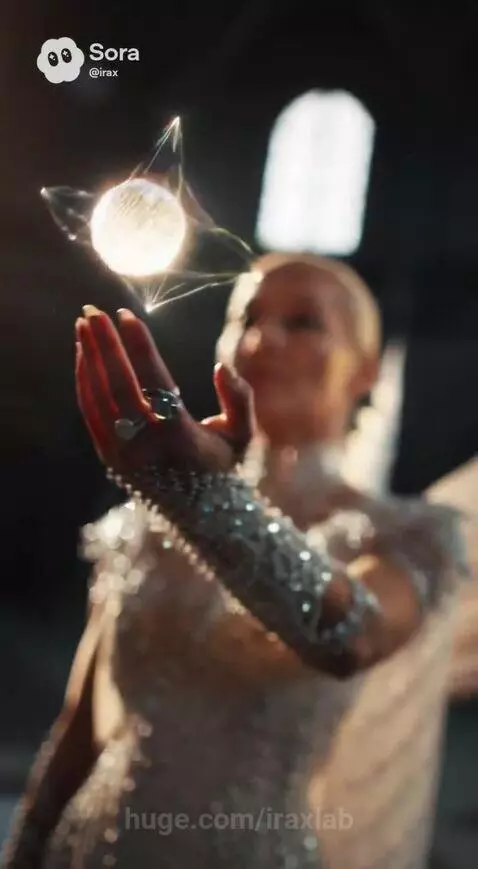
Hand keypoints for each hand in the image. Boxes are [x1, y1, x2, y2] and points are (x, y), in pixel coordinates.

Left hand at [75, 306, 250, 476]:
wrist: (198, 511)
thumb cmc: (222, 464)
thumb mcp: (242, 434)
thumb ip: (239, 398)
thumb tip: (221, 366)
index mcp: (178, 433)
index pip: (152, 378)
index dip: (137, 344)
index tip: (125, 314)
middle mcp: (145, 443)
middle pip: (117, 382)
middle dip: (103, 343)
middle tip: (93, 310)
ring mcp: (122, 451)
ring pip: (98, 395)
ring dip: (89, 357)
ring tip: (84, 325)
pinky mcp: (109, 456)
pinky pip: (91, 410)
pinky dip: (85, 380)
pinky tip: (85, 355)